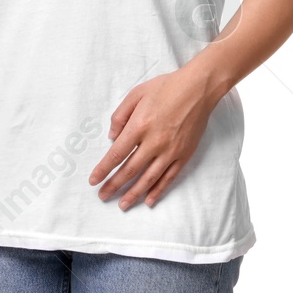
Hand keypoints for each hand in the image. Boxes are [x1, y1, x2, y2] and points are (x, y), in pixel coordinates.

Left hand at [89, 66, 218, 209]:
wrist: (199, 88)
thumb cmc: (167, 87)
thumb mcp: (137, 93)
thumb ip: (120, 115)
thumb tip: (112, 137)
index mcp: (140, 125)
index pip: (116, 154)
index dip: (103, 170)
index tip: (93, 180)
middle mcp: (154, 141)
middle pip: (130, 170)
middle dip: (114, 185)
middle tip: (103, 196)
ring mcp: (170, 150)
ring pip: (148, 178)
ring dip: (133, 193)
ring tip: (122, 204)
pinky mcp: (184, 154)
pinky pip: (169, 177)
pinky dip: (158, 190)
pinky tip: (148, 200)